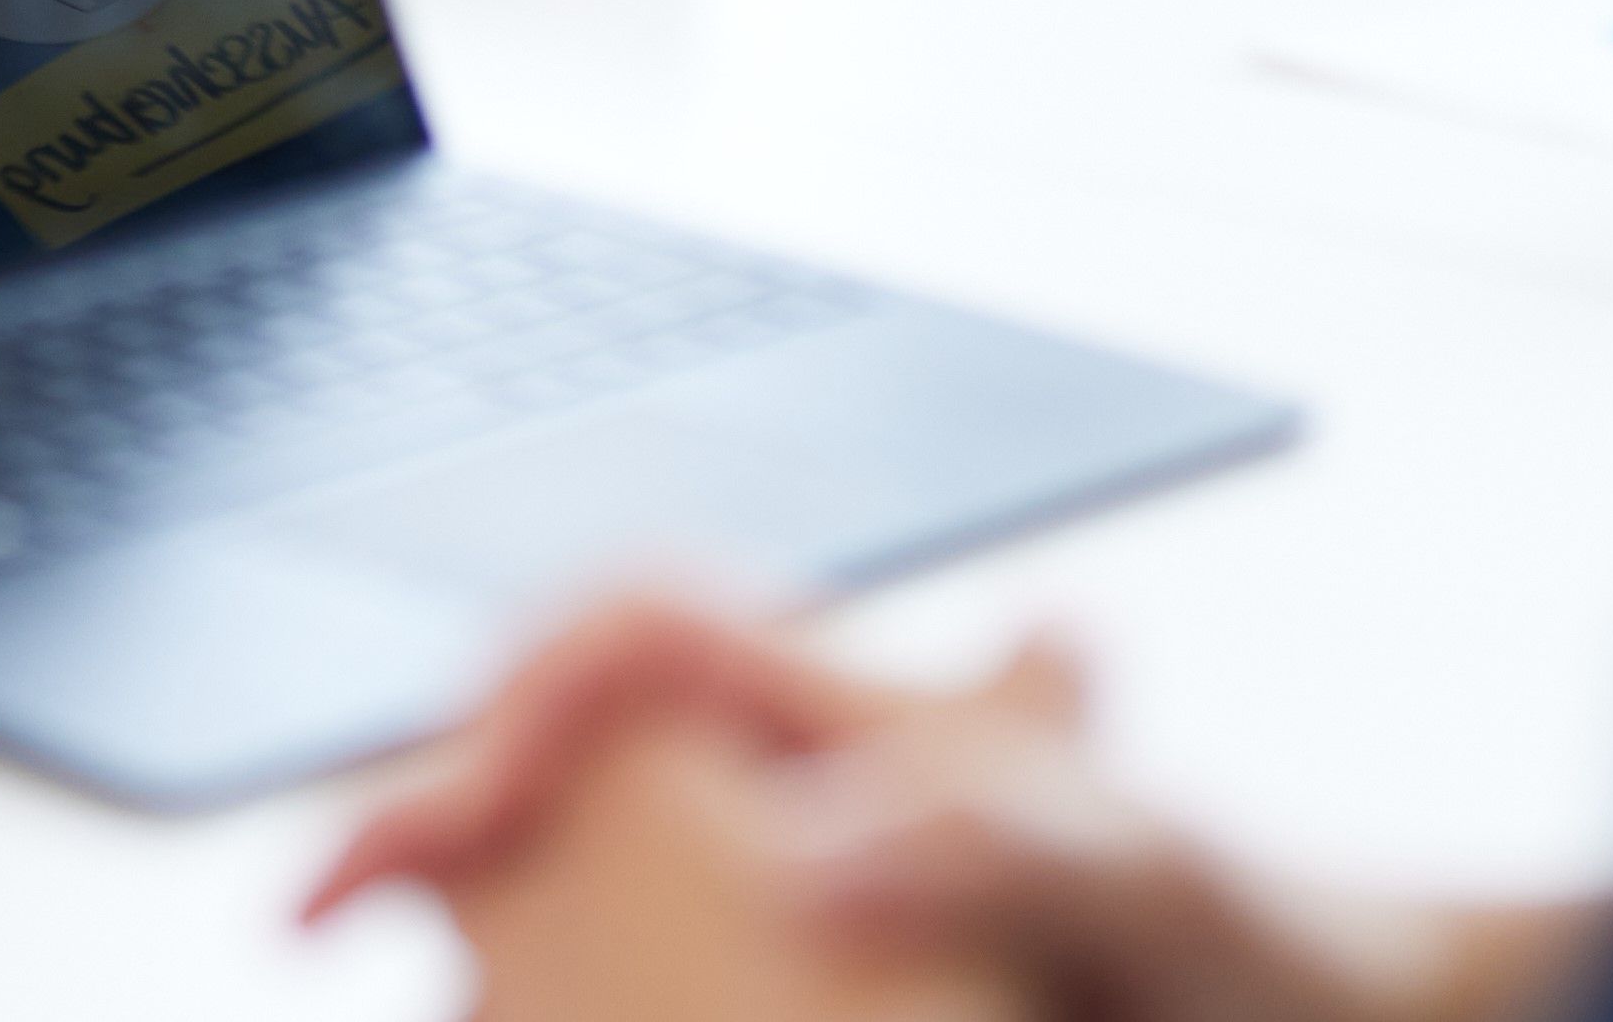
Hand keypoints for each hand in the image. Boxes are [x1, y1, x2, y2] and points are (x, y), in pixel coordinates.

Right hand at [327, 604, 1573, 1021]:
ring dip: (463, 896)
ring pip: (573, 858)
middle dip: (422, 800)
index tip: (454, 811)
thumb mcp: (1171, 902)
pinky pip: (633, 961)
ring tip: (367, 953)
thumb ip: (1010, 845)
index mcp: (865, 720)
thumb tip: (802, 847)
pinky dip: (540, 975)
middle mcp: (808, 785)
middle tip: (324, 911)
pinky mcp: (791, 985)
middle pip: (560, 736)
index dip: (518, 698)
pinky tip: (501, 1009)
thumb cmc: (1288, 957)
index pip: (635, 628)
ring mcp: (797, 887)